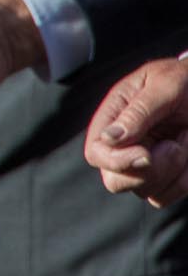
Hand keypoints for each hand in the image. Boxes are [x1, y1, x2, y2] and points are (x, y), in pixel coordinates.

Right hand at [86, 57, 187, 206]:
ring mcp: (144, 165)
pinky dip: (184, 179)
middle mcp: (123, 146)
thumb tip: (109, 138)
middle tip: (174, 147)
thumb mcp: (164, 85)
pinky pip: (168, 196)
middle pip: (115, 182)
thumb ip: (137, 111)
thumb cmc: (183, 80)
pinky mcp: (166, 178)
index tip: (147, 154)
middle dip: (148, 172)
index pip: (96, 153)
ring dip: (174, 171)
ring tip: (184, 138)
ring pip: (146, 193)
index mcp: (113, 119)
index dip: (116, 162)